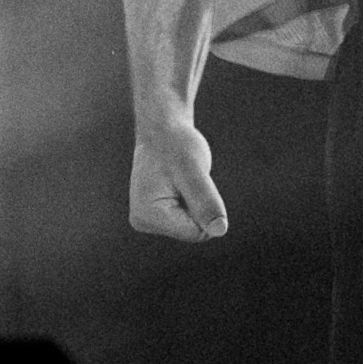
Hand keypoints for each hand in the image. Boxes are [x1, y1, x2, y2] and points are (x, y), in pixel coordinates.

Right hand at [128, 107, 226, 239]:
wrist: (162, 131)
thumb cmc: (176, 146)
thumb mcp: (195, 171)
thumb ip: (206, 202)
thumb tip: (219, 230)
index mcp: (147, 215)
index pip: (196, 232)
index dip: (206, 209)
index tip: (192, 182)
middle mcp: (143, 221)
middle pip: (194, 232)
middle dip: (200, 207)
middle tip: (187, 179)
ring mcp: (147, 220)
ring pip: (192, 226)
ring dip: (195, 203)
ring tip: (181, 180)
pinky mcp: (155, 216)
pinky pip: (187, 219)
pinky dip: (191, 202)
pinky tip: (179, 185)